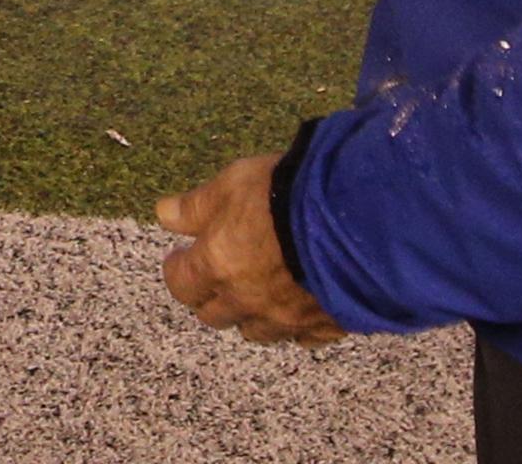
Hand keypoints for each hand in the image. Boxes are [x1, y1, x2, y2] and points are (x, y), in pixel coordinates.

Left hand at [156, 153, 342, 346]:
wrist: (358, 219)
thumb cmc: (287, 193)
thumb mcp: (232, 184)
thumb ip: (196, 206)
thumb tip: (163, 215)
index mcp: (217, 267)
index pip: (181, 284)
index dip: (177, 270)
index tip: (180, 257)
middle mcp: (248, 301)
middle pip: (215, 316)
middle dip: (210, 297)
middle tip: (215, 275)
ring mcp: (288, 318)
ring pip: (258, 332)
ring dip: (251, 315)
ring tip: (257, 291)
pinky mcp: (327, 324)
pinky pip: (303, 336)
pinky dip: (296, 325)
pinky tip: (300, 304)